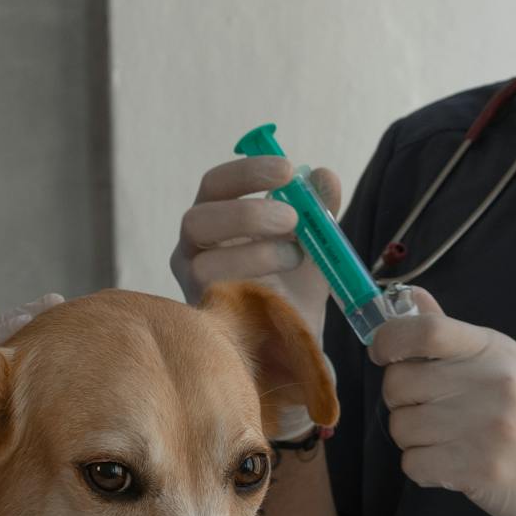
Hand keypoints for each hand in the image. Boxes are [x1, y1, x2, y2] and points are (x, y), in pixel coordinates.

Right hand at [171, 157, 340, 438]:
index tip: (288, 170)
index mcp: (216, 220)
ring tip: (294, 257)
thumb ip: (320, 210)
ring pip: (202, 263)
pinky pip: (213, 303)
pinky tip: (280, 290)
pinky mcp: (200, 319)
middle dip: (246, 213)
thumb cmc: (295, 287)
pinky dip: (249, 290)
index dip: (247, 172)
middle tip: (293, 218)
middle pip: (196, 218)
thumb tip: (324, 175)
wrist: (294, 344)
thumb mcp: (315, 244)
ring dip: (252, 254)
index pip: (216, 185)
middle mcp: (195, 250)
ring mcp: (192, 287)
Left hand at [371, 288, 515, 515]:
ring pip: (400, 428)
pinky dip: (424, 469)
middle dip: (402, 402)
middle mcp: (491, 383)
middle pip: (398, 384)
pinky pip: (412, 465)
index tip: (382, 354)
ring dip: (413, 439)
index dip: (389, 339)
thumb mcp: (502, 365)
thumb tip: (408, 297)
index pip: (425, 330)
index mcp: (493, 350)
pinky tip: (452, 465)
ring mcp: (486, 428)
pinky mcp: (478, 470)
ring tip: (449, 441)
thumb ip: (450, 336)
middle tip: (431, 412)